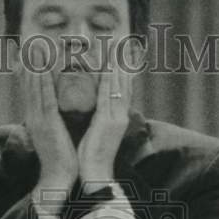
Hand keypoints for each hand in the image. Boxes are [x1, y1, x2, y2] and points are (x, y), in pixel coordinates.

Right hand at [19, 40, 77, 208]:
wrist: (56, 178)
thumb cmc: (60, 159)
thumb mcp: (55, 136)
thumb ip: (54, 122)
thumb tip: (55, 113)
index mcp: (37, 119)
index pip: (31, 91)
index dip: (28, 73)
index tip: (26, 56)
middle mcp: (34, 117)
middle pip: (29, 86)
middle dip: (28, 64)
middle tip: (26, 44)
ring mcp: (39, 120)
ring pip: (35, 88)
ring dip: (33, 67)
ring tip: (33, 48)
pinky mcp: (47, 124)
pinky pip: (45, 98)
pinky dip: (42, 82)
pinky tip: (41, 68)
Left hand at [77, 44, 133, 185]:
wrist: (96, 176)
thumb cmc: (93, 158)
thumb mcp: (98, 135)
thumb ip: (100, 120)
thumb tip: (98, 111)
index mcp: (117, 119)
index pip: (123, 90)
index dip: (123, 71)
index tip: (122, 54)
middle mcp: (120, 116)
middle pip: (124, 83)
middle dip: (123, 62)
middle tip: (122, 42)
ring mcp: (116, 119)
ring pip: (118, 85)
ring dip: (118, 64)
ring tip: (117, 45)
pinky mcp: (108, 122)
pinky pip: (108, 95)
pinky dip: (109, 79)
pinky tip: (108, 65)